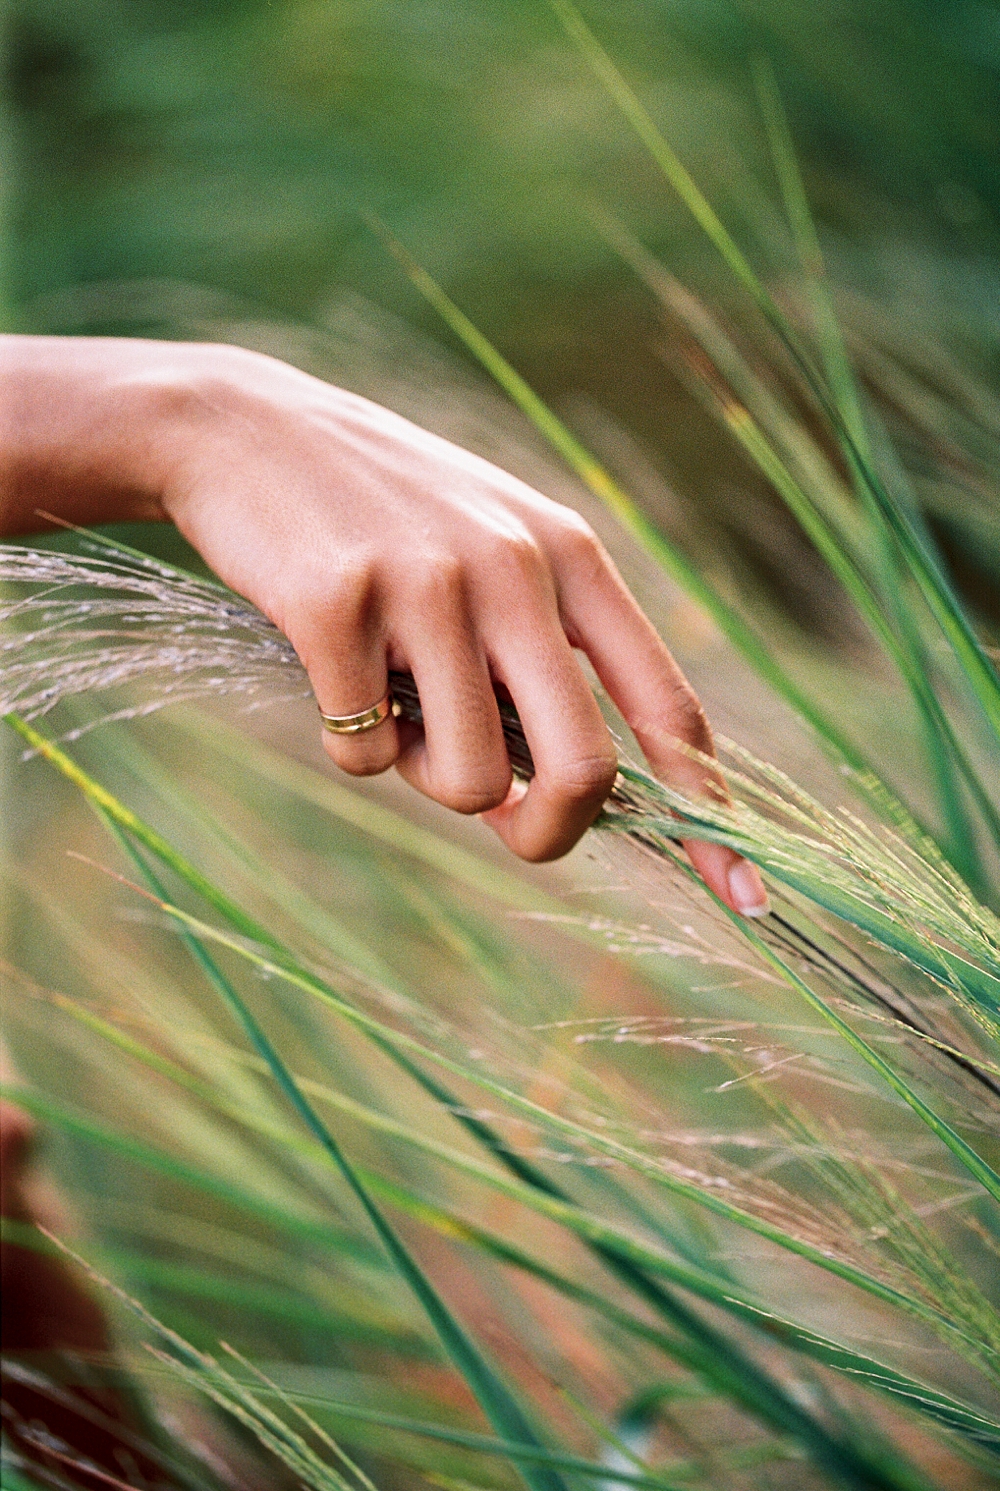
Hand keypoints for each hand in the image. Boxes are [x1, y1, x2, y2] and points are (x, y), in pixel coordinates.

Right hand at [0, 336, 767, 913]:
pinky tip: (329, 669)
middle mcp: (517, 567)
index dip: (709, 813)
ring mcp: (427, 585)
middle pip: (585, 771)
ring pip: (471, 779)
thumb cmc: (385, 514)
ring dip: (430, 775)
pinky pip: (365, 754)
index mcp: (573, 556)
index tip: (745, 898)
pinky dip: (349, 743)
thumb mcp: (495, 550)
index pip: (669, 705)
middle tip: (509, 824)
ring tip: (394, 701)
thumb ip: (546, 653)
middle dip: (550, 832)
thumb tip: (574, 793)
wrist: (244, 427)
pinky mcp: (335, 604)